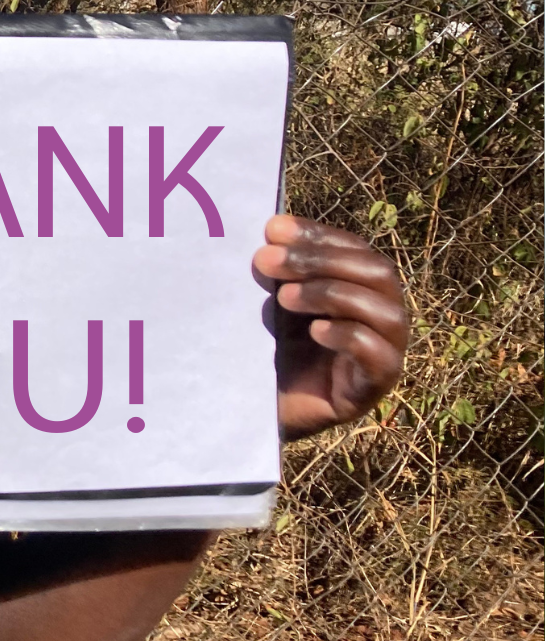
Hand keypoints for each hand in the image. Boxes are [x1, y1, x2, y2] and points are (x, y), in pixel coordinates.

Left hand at [253, 215, 407, 440]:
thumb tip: (270, 236)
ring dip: (332, 294)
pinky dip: (349, 337)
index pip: (356, 250)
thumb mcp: (274, 302)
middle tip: (267, 259)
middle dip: (321, 260)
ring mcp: (385, 353)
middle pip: (376, 273)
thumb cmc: (269, 350)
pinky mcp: (373, 389)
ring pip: (384, 312)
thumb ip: (279, 271)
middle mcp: (383, 317)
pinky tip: (315, 332)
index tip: (273, 229)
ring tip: (283, 298)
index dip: (318, 235)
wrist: (255, 412)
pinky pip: (380, 357)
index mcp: (363, 289)